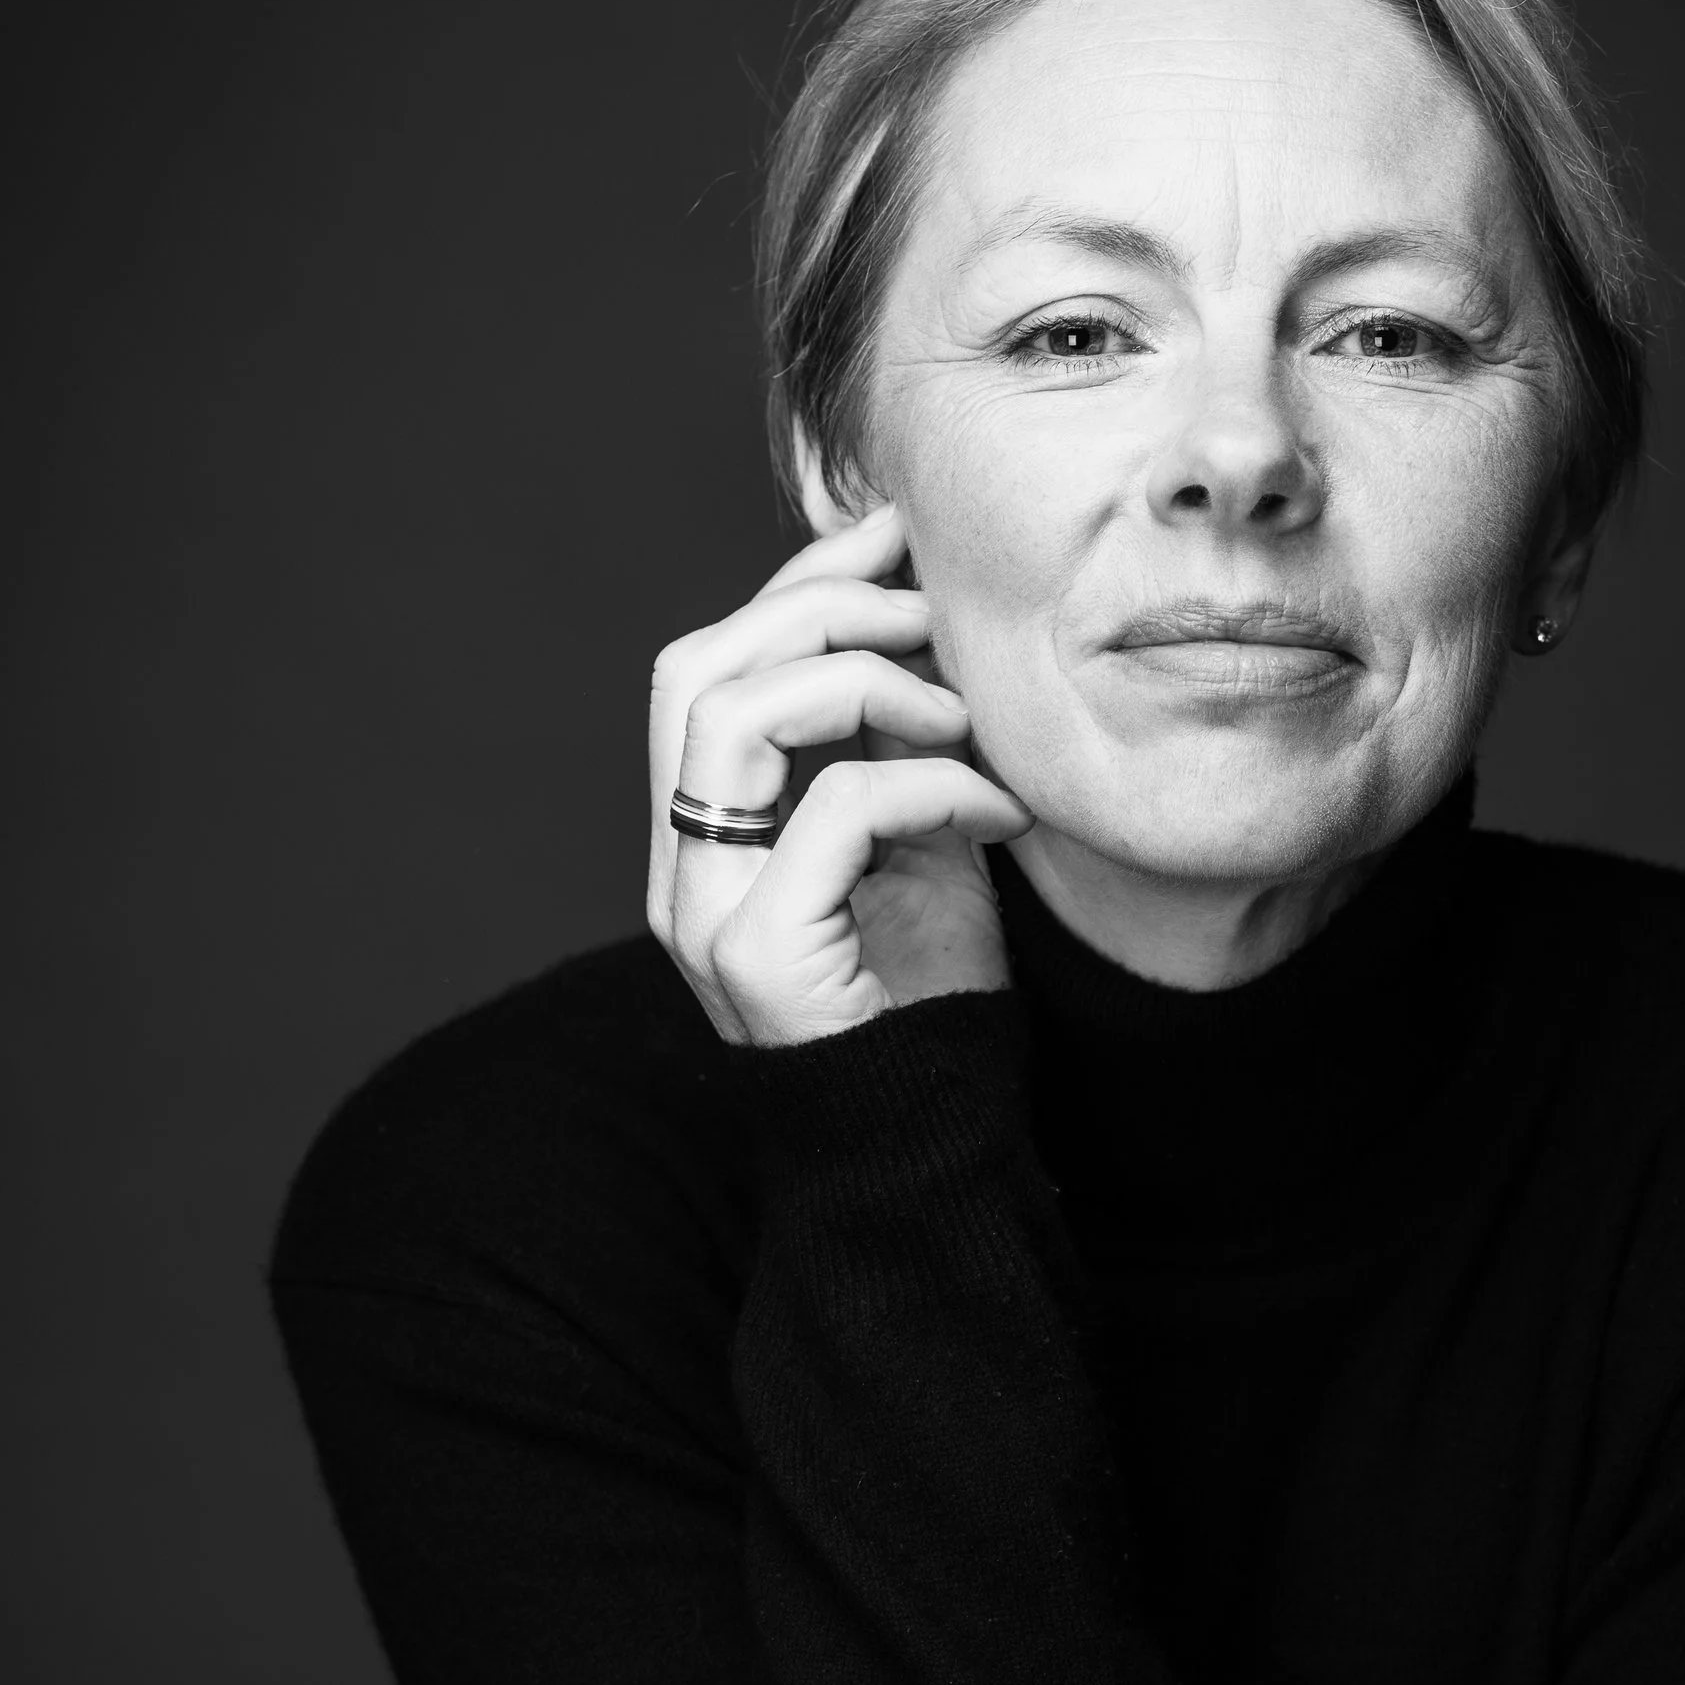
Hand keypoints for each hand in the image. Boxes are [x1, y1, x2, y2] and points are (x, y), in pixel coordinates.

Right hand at [648, 499, 1033, 1045]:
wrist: (935, 1148)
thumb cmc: (929, 1000)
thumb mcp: (912, 840)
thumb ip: (886, 743)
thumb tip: (913, 608)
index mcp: (703, 836)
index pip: (707, 666)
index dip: (797, 586)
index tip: (896, 536)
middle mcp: (681, 871)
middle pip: (695, 669)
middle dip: (820, 612)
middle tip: (933, 615)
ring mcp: (705, 914)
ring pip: (736, 718)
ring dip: (867, 685)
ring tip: (964, 719)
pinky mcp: (759, 955)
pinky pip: (833, 810)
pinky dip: (931, 785)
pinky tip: (1003, 814)